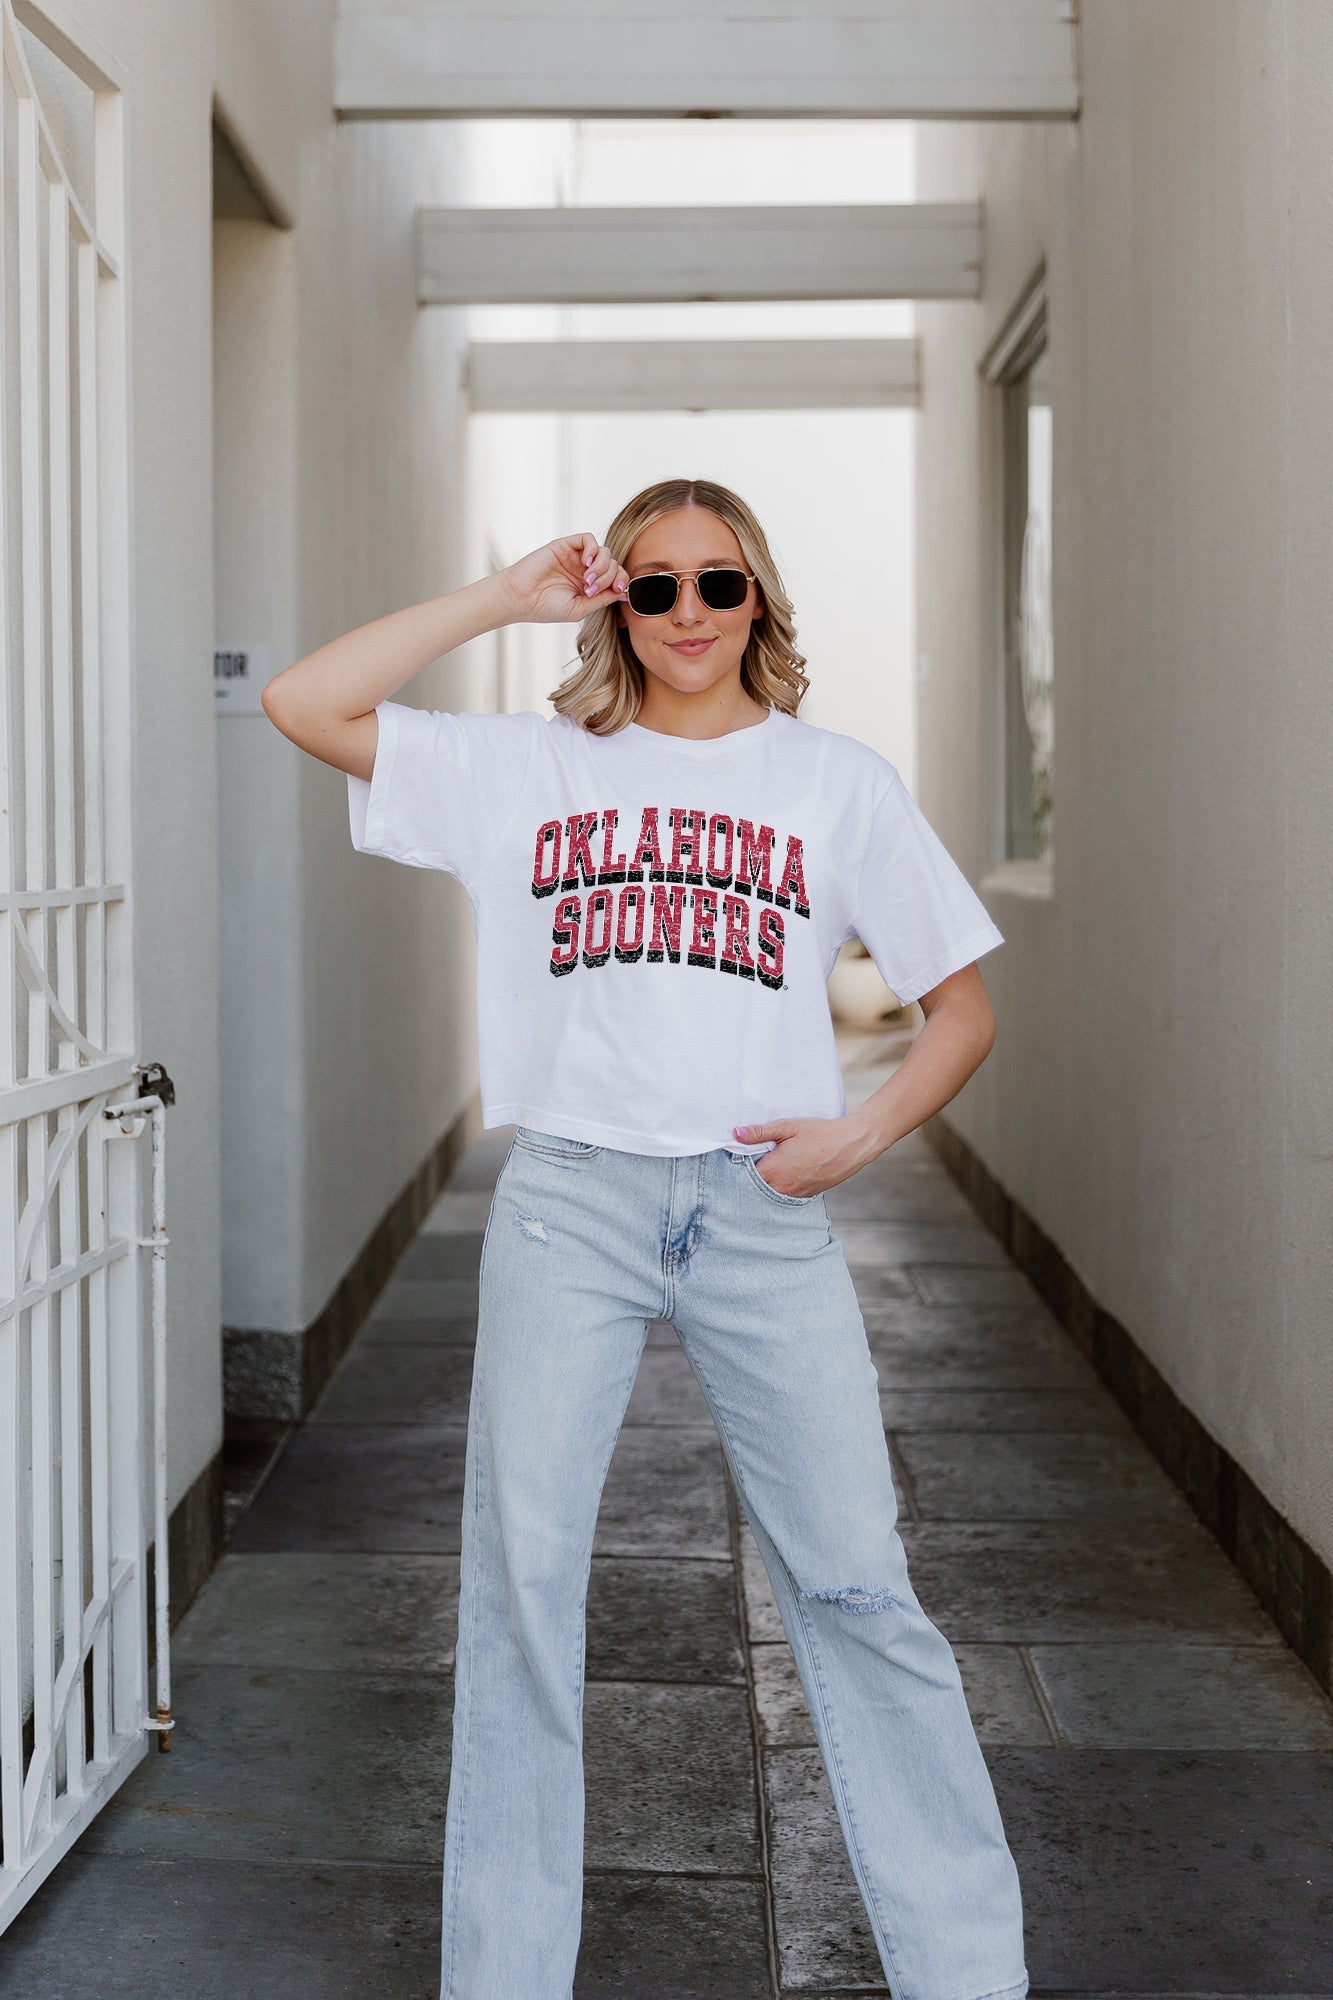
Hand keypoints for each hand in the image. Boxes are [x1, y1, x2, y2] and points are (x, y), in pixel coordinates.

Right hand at [497, 533, 628, 624]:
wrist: (520, 598)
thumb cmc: (546, 608)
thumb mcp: (580, 609)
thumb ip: (603, 599)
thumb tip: (625, 592)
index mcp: (590, 588)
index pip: (616, 578)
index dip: (622, 582)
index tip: (618, 590)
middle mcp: (585, 571)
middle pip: (613, 564)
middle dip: (608, 577)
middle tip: (590, 589)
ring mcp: (576, 558)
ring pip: (604, 552)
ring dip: (601, 566)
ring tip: (587, 580)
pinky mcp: (566, 546)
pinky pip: (588, 539)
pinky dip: (593, 549)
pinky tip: (586, 562)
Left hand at [731, 1113, 881, 1198]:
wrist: (851, 1145)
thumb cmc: (820, 1133)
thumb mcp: (787, 1127)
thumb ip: (760, 1132)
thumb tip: (736, 1133)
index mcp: (773, 1169)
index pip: (743, 1175)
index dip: (740, 1165)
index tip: (741, 1156)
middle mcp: (781, 1187)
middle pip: (755, 1187)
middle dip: (752, 1176)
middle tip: (756, 1160)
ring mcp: (794, 1194)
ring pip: (771, 1193)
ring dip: (767, 1183)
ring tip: (773, 1166)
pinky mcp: (807, 1196)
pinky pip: (786, 1195)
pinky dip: (782, 1187)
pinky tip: (787, 1174)